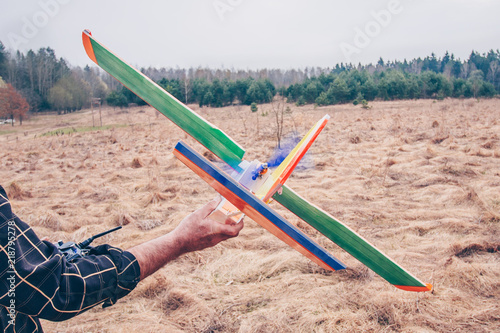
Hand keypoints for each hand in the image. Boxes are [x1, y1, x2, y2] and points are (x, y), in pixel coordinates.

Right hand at [128, 197, 243, 279]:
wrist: (178, 243)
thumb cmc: (187, 228)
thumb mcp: (198, 214)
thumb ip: (210, 206)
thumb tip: (218, 199)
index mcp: (217, 230)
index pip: (235, 231)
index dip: (241, 224)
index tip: (241, 216)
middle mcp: (217, 238)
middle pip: (233, 234)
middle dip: (236, 225)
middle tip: (234, 216)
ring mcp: (213, 243)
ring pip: (226, 236)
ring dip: (227, 227)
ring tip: (223, 218)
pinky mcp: (208, 244)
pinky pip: (219, 237)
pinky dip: (220, 230)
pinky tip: (213, 224)